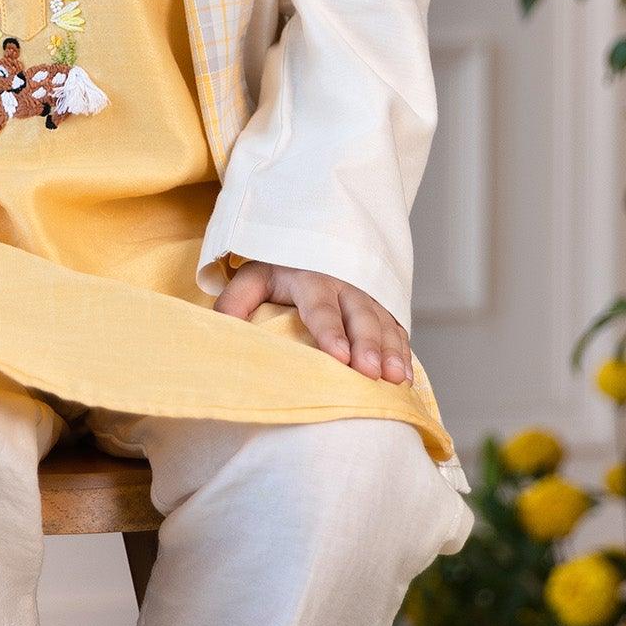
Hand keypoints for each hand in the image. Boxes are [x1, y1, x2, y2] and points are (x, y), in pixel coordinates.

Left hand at [214, 258, 411, 383]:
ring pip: (383, 323)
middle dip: (367, 344)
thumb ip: (235, 302)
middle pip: (359, 315)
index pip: (320, 306)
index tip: (338, 356)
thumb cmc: (278, 270)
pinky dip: (402, 352)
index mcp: (310, 277)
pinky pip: (397, 329)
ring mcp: (368, 296)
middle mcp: (345, 285)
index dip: (330, 330)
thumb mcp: (253, 278)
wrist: (310, 246)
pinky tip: (404, 377)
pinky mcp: (382, 308)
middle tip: (370, 372)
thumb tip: (221, 329)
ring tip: (394, 379)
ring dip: (390, 351)